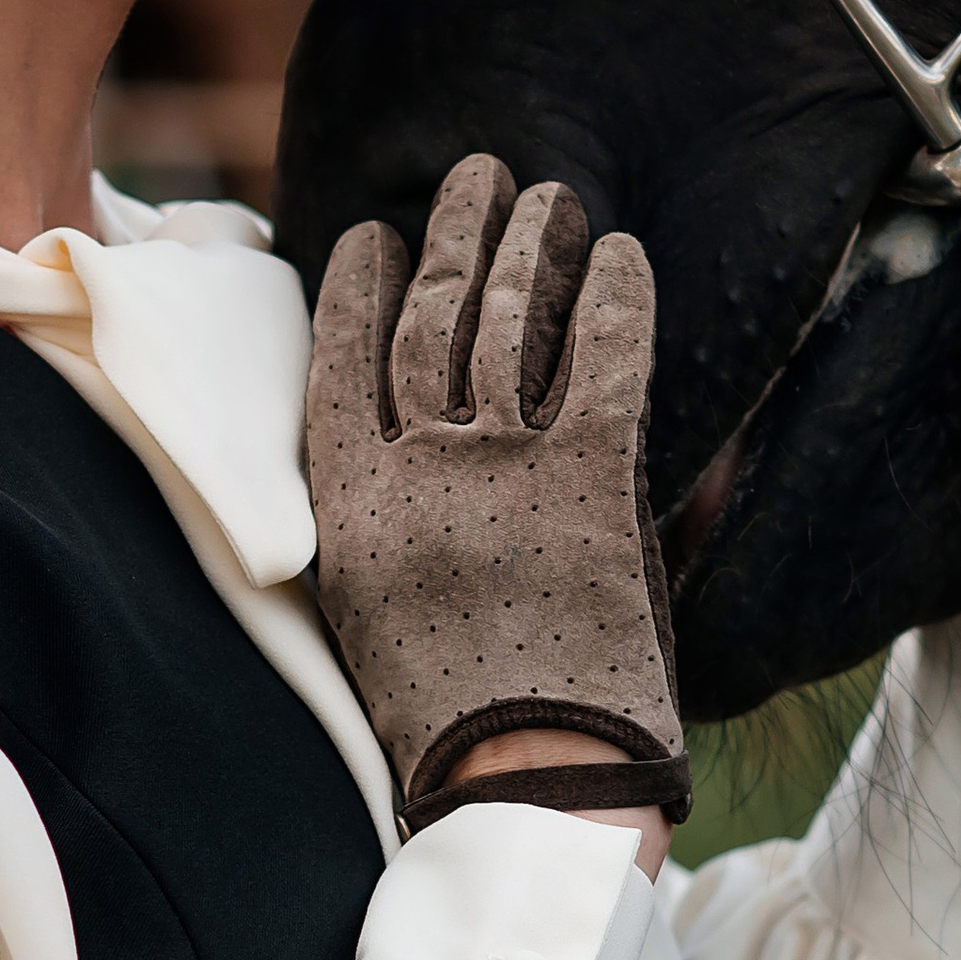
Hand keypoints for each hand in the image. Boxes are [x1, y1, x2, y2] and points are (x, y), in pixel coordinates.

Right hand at [306, 152, 689, 834]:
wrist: (528, 783)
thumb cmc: (453, 724)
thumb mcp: (375, 615)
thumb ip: (388, 524)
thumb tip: (407, 457)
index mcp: (351, 506)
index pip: (339, 362)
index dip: (354, 289)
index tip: (368, 237)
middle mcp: (417, 468)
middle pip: (429, 318)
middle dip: (455, 236)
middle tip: (477, 175)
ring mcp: (501, 467)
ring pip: (510, 321)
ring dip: (531, 245)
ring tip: (546, 195)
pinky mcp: (586, 478)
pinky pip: (604, 359)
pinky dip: (614, 298)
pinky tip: (621, 254)